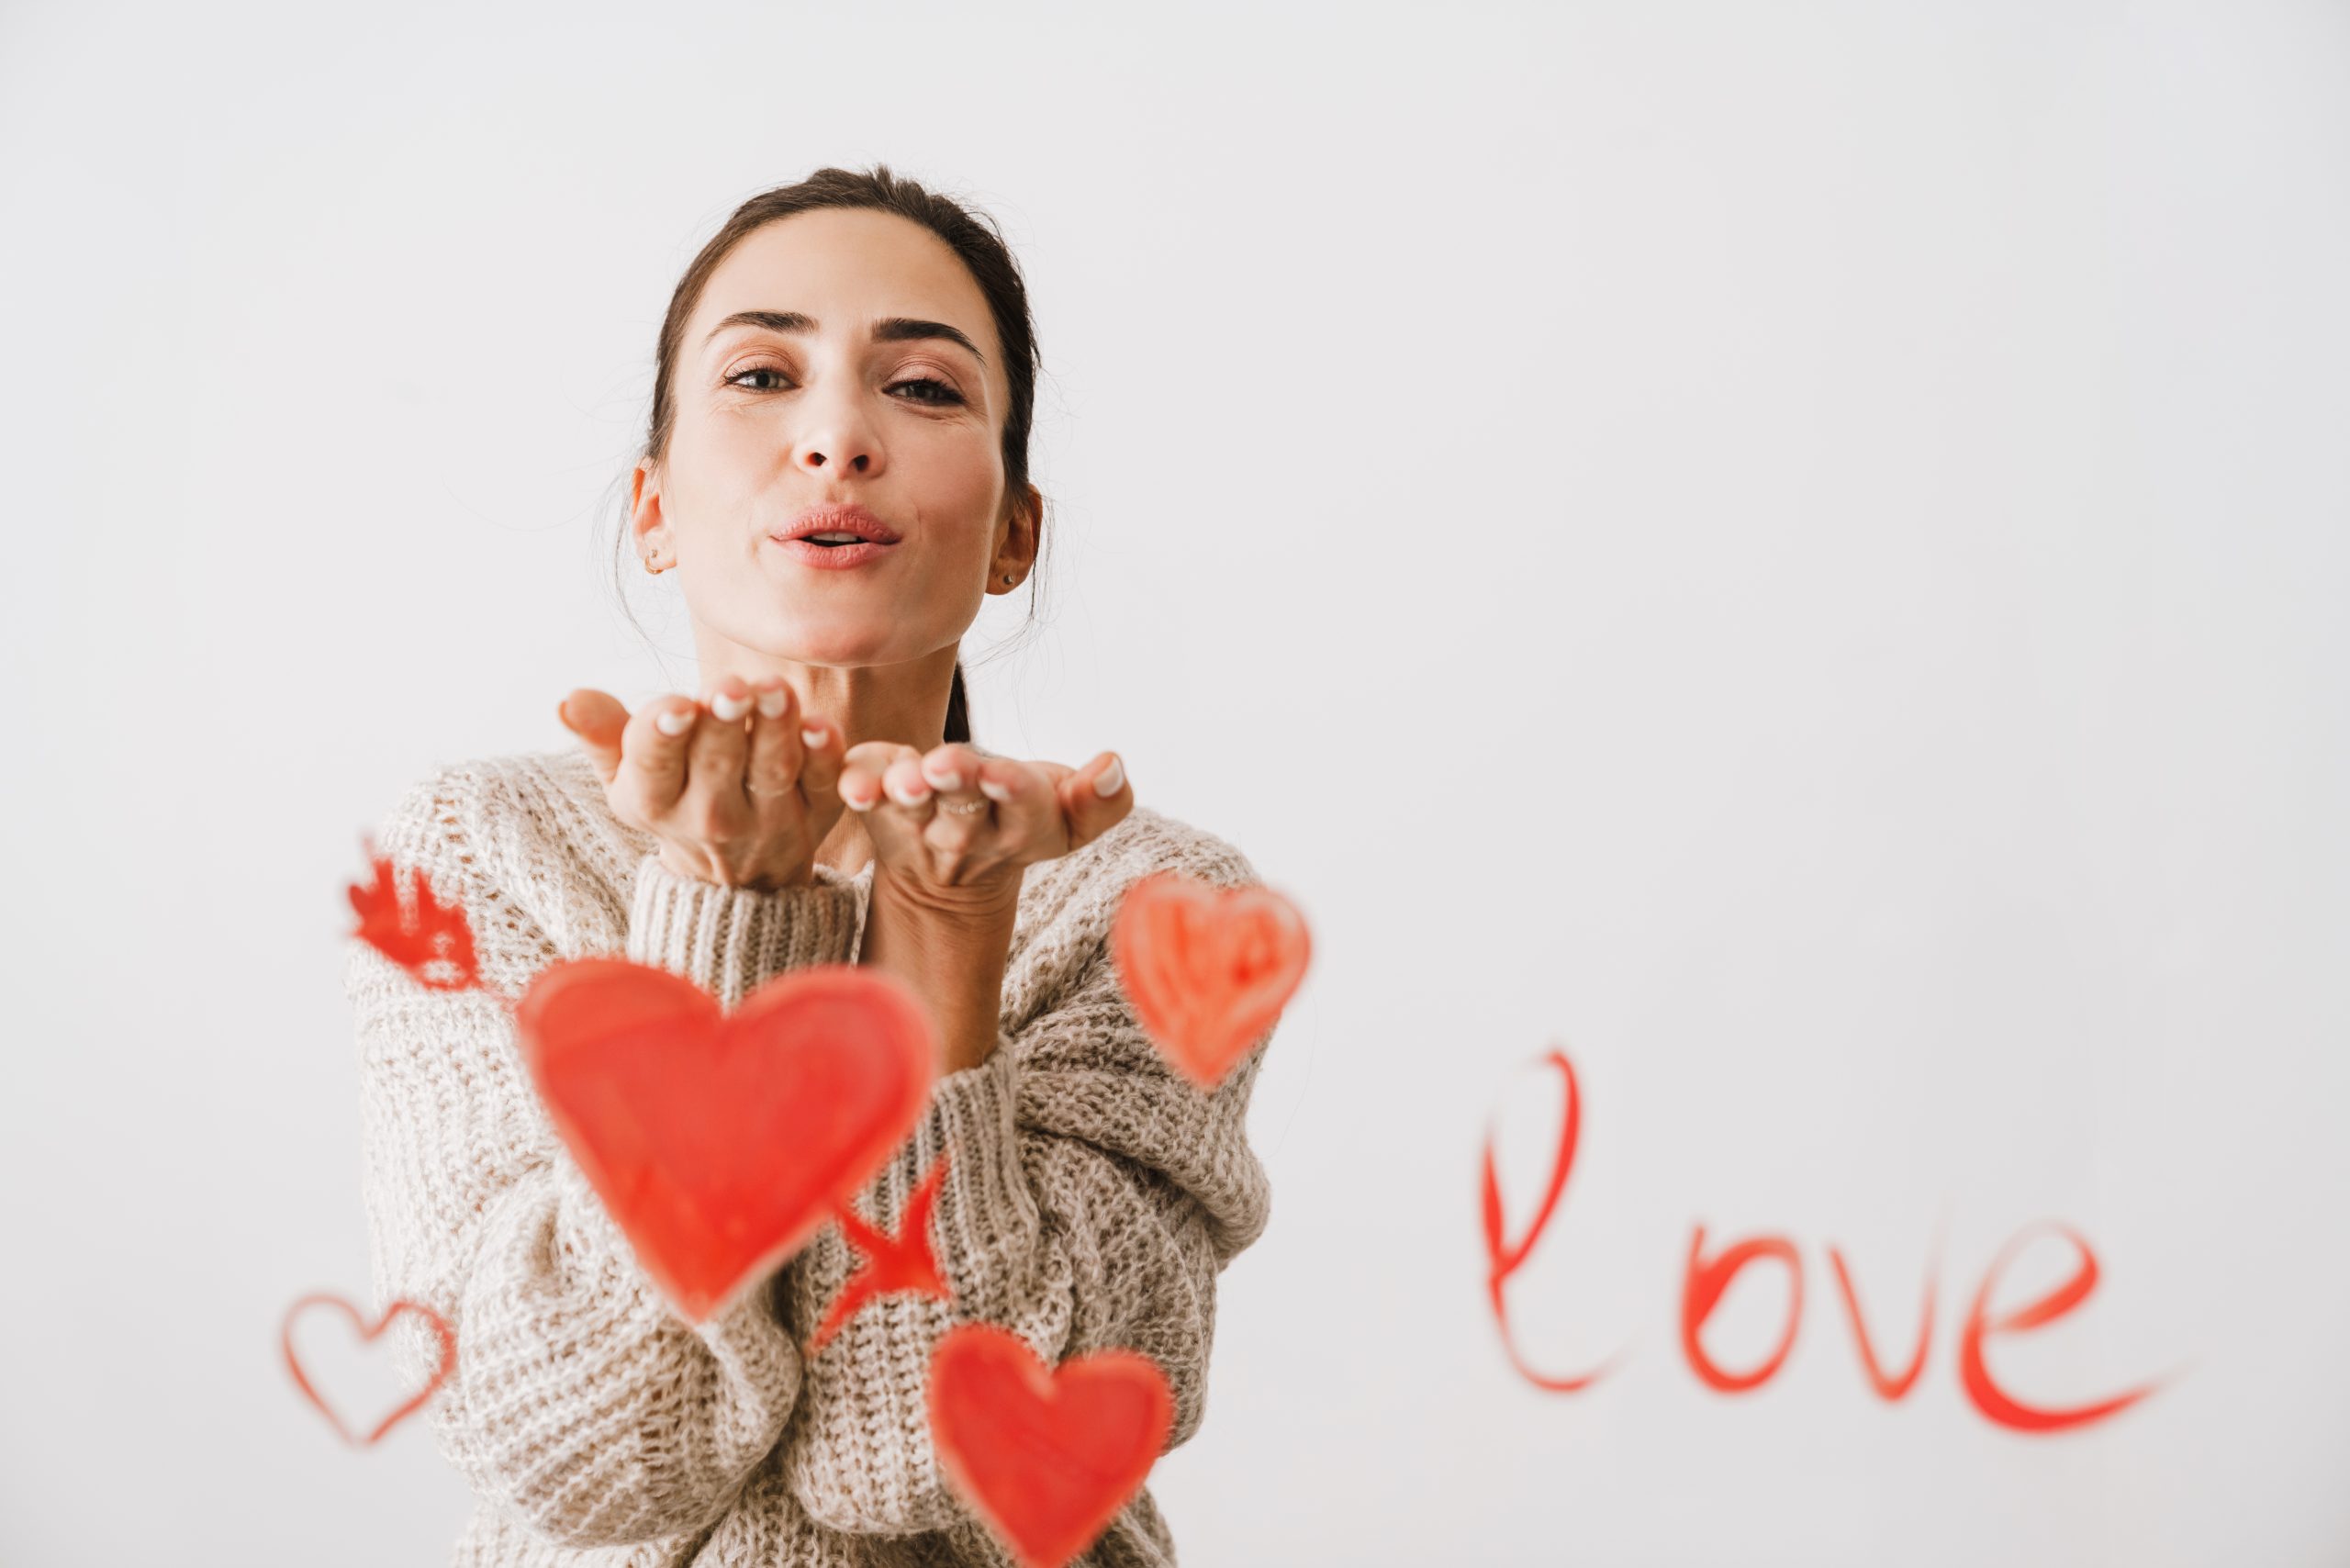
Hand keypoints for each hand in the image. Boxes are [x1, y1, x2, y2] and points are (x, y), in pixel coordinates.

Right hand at [557, 676, 848, 891]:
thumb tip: (567, 699)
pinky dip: (825, 758)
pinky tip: (822, 726)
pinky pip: (822, 785)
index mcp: (654, 801)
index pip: (653, 763)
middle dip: (724, 723)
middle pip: (717, 762)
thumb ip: (603, 735)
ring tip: (775, 690)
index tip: (678, 704)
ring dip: (775, 729)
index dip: (664, 733)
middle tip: (732, 686)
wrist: (733, 880)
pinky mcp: (817, 816)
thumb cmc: (671, 798)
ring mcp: (768, 821)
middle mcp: (710, 818)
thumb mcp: (627, 777)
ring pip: (771, 770)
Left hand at [839, 741, 1132, 912]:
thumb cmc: (1022, 820)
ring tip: (901, 778)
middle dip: (954, 783)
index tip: (1001, 774)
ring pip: (908, 806)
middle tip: (942, 766)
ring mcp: (916, 821)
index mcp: (1019, 826)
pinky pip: (862, 789)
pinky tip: (848, 775)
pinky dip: (854, 778)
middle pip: (961, 806)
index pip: (1020, 807)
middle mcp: (964, 831)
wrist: (955, 877)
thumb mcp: (1070, 818)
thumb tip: (1114, 764)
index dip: (1011, 791)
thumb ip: (1100, 800)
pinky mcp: (875, 804)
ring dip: (902, 789)